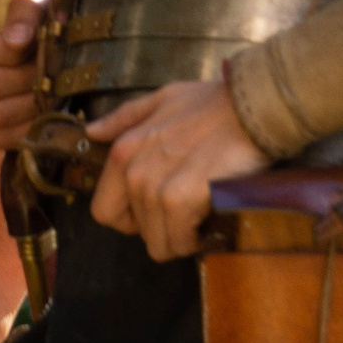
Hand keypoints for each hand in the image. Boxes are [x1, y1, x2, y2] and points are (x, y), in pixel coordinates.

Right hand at [0, 0, 47, 149]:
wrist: (40, 53)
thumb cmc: (40, 22)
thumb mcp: (37, 4)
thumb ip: (26, 12)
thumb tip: (16, 41)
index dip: (8, 53)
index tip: (35, 47)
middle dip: (28, 81)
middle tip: (55, 76)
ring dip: (32, 107)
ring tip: (54, 95)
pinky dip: (25, 131)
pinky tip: (44, 116)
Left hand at [85, 79, 271, 260]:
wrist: (250, 107)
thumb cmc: (211, 104)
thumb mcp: (160, 100)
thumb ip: (124, 118)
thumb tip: (92, 132)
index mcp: (123, 151)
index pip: (104, 211)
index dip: (129, 218)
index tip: (153, 212)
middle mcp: (133, 172)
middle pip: (135, 230)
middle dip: (158, 228)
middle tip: (183, 214)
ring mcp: (155, 187)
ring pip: (157, 242)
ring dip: (179, 237)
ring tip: (199, 217)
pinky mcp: (181, 200)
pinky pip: (179, 241)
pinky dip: (194, 240)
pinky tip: (208, 221)